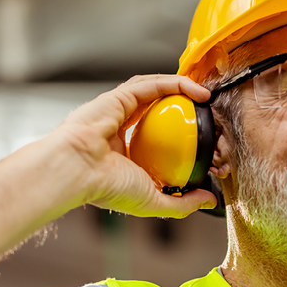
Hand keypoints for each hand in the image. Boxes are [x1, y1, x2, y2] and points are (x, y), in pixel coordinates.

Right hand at [54, 74, 216, 217]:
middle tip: (208, 113)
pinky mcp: (118, 96)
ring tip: (206, 97)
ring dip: (183, 90)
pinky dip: (176, 84)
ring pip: (155, 91)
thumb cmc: (106, 188)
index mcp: (124, 152)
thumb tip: (209, 199)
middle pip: (157, 109)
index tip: (203, 140)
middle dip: (185, 107)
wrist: (77, 172)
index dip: (180, 135)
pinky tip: (197, 91)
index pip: (156, 137)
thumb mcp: (154, 201)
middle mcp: (120, 128)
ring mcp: (118, 110)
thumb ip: (182, 203)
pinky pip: (151, 85)